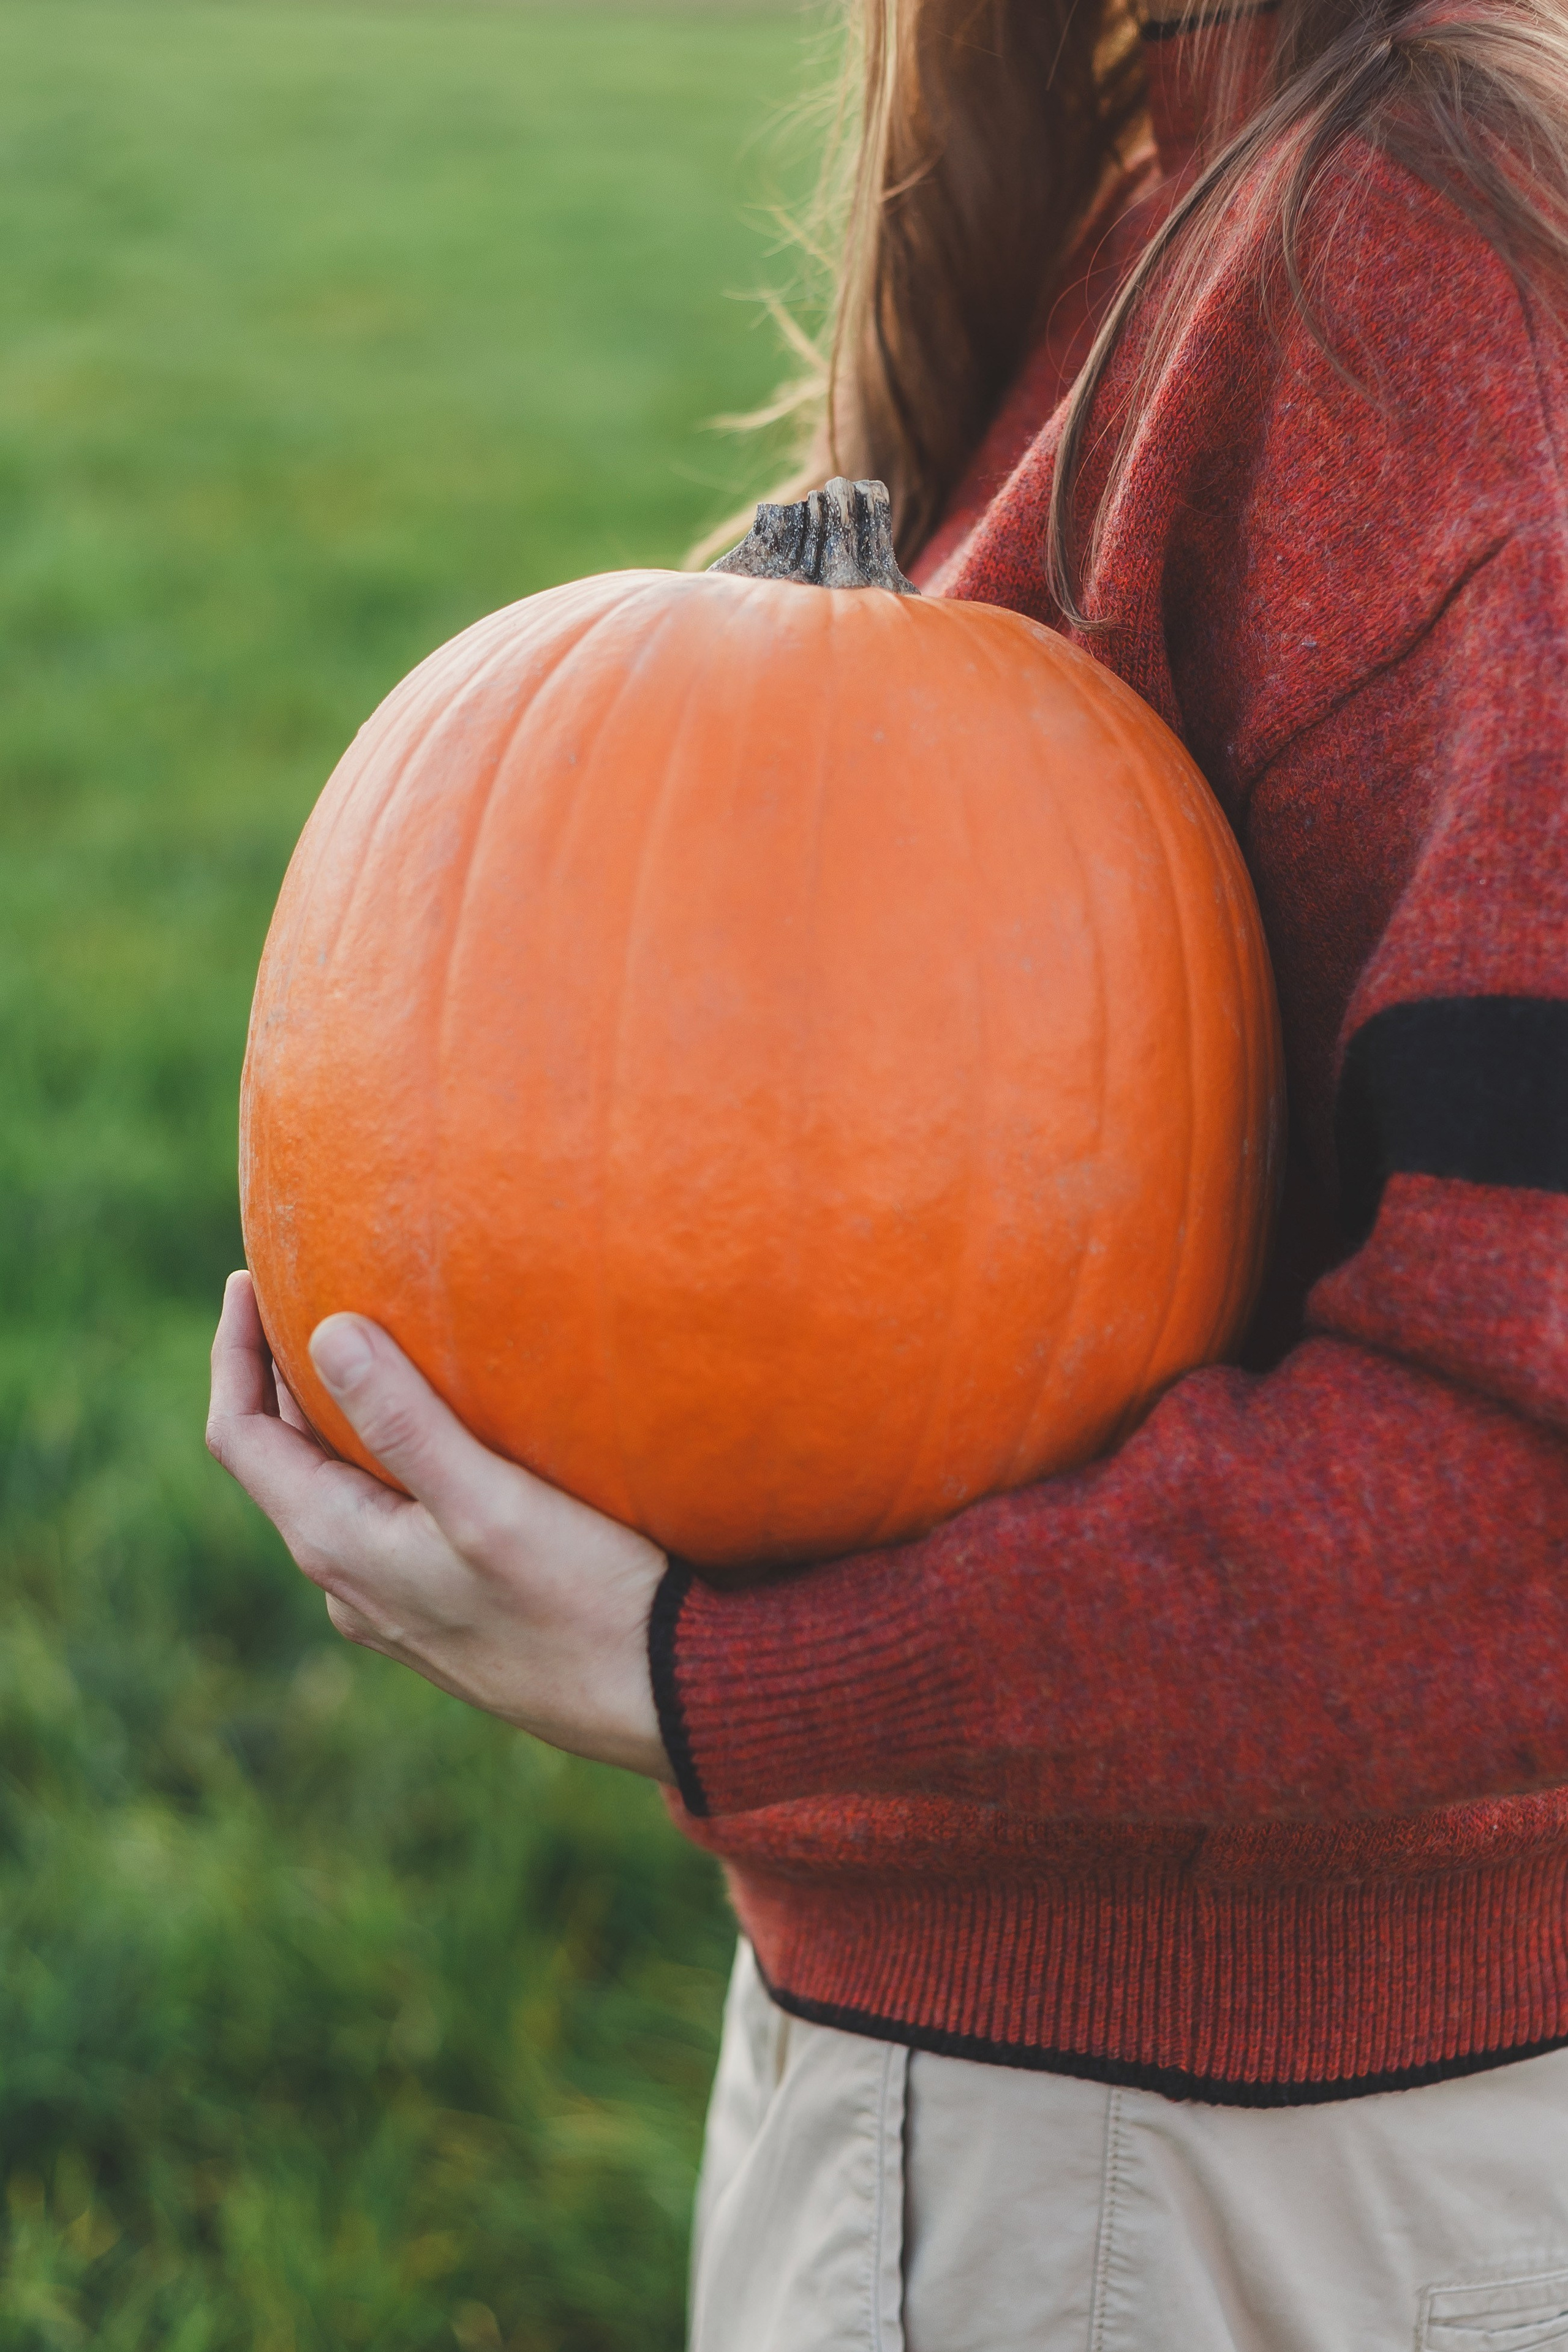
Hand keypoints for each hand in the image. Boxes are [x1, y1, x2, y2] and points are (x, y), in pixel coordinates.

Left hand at [206, 1271, 671, 1778]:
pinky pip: (384, 1515)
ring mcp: (395, 1601)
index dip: (235, 1353)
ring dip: (334, 1415)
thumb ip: (403, 1421)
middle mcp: (349, 1580)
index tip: (246, 1277)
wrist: (660, 1699)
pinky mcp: (443, 1608)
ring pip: (335, 1488)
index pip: (241, 1435)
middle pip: (282, 1459)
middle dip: (281, 1374)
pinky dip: (382, 1454)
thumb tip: (324, 1332)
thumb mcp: (489, 1501)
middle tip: (303, 1287)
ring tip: (366, 1340)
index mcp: (339, 1546)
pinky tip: (435, 1429)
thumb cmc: (581, 1600)